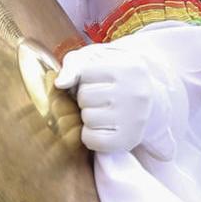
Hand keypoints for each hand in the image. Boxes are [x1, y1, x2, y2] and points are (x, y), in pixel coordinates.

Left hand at [56, 43, 167, 157]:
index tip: (96, 80)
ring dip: (88, 116)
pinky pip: (92, 139)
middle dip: (85, 97)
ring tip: (103, 111)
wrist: (140, 100)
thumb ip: (73, 65)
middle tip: (101, 98)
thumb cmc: (110, 78)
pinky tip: (102, 127)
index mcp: (130, 67)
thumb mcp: (95, 61)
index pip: (84, 72)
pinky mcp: (129, 140)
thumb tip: (60, 83)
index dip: (82, 78)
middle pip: (85, 96)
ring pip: (87, 117)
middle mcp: (137, 93)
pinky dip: (90, 135)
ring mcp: (135, 118)